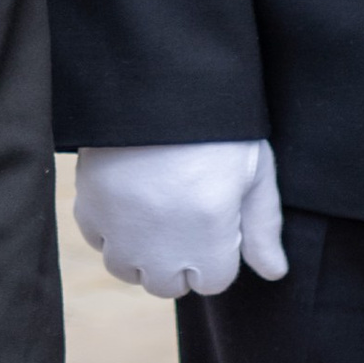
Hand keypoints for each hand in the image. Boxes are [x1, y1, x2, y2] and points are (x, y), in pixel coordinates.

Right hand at [73, 141, 287, 296]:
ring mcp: (121, 228)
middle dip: (180, 261)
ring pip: (127, 269)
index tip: (217, 219)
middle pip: (168, 285)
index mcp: (209, 234)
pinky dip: (110, 228)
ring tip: (155, 211)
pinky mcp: (89, 205)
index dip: (219, 252)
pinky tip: (128, 197)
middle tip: (185, 215)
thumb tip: (274, 273)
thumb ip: (262, 226)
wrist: (156, 77)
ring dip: (142, 251)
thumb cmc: (217, 123)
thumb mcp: (255, 170)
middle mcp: (162, 244)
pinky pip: (97, 239)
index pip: (213, 281)